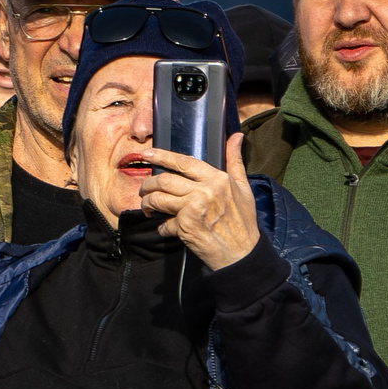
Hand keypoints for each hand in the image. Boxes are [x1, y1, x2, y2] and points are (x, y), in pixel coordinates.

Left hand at [139, 136, 262, 271]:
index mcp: (218, 179)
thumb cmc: (242, 220)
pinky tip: (167, 229)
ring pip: (157, 199)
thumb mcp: (243, 187)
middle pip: (164, 180)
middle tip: (144, 191)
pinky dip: (162, 228)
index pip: (184, 162)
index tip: (146, 154)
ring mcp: (194, 208)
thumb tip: (235, 136)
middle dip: (148, 185)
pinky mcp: (185, 226)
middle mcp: (205, 191)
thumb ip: (235, 161)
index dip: (162, 156)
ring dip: (147, 204)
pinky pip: (163, 224)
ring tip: (148, 208)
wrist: (241, 253)